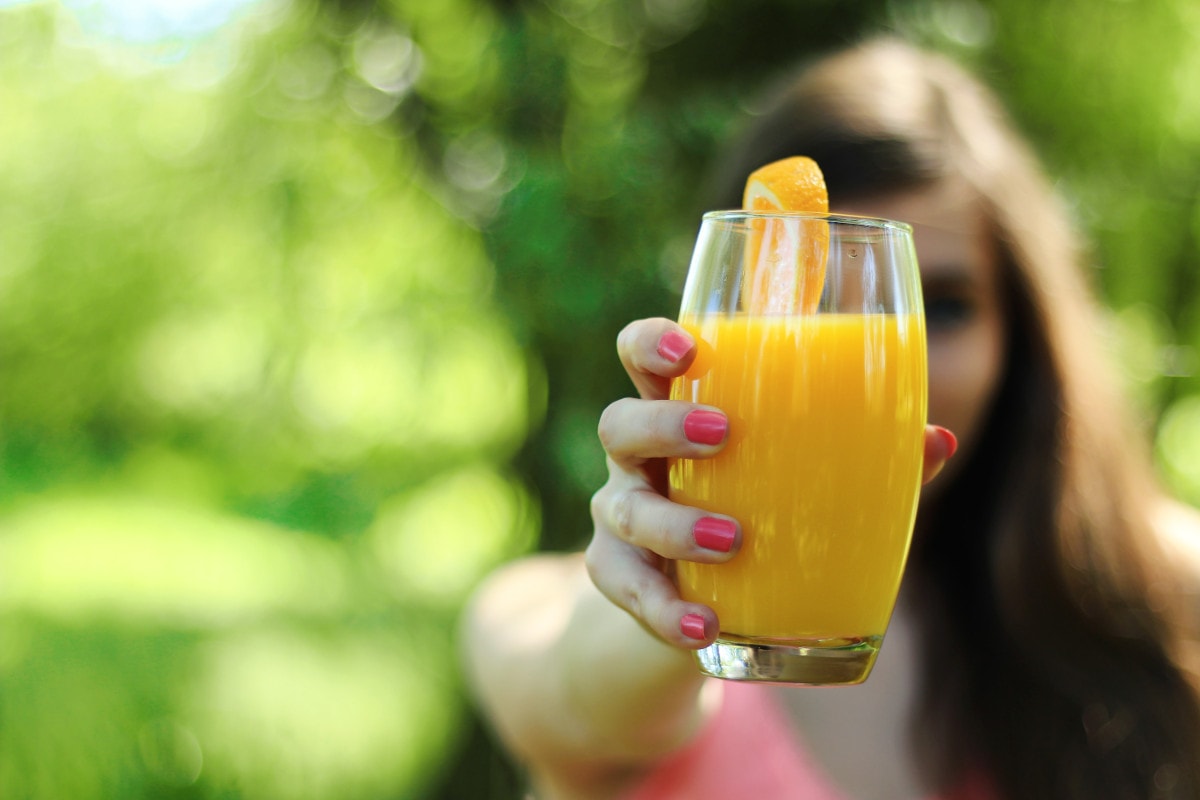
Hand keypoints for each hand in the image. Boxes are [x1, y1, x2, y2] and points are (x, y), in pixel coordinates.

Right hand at [588, 318, 957, 649]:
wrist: (708, 603)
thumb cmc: (761, 513)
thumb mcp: (801, 482)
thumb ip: (864, 459)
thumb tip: (938, 440)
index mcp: (680, 413)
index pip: (643, 357)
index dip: (652, 343)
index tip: (689, 348)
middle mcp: (640, 459)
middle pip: (620, 423)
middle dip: (662, 423)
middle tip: (721, 434)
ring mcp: (622, 517)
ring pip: (625, 510)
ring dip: (675, 524)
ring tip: (730, 540)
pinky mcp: (620, 577)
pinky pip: (629, 589)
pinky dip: (665, 609)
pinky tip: (703, 624)